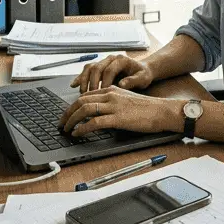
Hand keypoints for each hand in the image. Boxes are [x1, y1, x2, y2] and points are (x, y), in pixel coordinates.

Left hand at [59, 86, 180, 137]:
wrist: (162, 111)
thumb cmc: (147, 109)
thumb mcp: (126, 100)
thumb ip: (111, 103)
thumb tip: (97, 113)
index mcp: (111, 89)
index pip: (85, 96)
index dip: (72, 107)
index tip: (67, 116)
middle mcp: (110, 95)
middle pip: (80, 101)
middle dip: (67, 113)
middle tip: (61, 124)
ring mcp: (114, 106)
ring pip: (84, 110)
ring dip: (72, 120)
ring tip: (66, 129)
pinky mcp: (118, 118)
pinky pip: (95, 122)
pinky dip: (83, 128)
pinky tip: (78, 133)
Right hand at [70, 54, 154, 91]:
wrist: (143, 70)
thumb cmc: (143, 75)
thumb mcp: (143, 78)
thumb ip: (133, 81)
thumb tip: (121, 84)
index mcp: (121, 60)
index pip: (109, 70)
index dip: (104, 83)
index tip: (102, 94)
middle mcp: (111, 58)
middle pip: (97, 68)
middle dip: (92, 83)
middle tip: (90, 97)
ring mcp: (104, 62)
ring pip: (89, 68)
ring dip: (84, 81)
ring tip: (82, 94)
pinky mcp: (99, 67)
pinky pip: (87, 70)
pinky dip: (80, 78)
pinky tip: (74, 85)